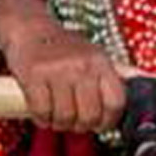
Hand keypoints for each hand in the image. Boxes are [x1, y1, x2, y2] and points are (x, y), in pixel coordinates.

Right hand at [3, 14, 126, 133]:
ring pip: (65, 117)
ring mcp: (58, 70)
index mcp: (101, 62)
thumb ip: (108, 79)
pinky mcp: (34, 76)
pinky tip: (43, 112)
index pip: (116, 103)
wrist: (31, 29)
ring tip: (56, 116)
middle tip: (74, 122)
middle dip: (81, 126)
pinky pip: (42, 112)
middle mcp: (82, 65)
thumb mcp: (93, 57)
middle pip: (89, 116)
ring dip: (59, 124)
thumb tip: (124, 103)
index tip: (100, 125)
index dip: (108, 121)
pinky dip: (42, 119)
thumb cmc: (64, 49)